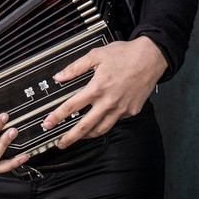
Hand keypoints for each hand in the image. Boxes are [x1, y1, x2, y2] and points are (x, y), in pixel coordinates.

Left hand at [41, 36, 167, 149]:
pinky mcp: (131, 111)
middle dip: (70, 138)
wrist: (151, 57)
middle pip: (85, 127)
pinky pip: (116, 121)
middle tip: (60, 143)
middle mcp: (108, 102)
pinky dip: (106, 123)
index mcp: (96, 88)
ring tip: (79, 137)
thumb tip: (60, 77)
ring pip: (101, 129)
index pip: (71, 107)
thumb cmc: (125, 54)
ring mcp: (121, 109)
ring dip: (88, 136)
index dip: (57, 117)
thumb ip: (75, 67)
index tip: (48, 124)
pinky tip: (100, 121)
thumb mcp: (96, 55)